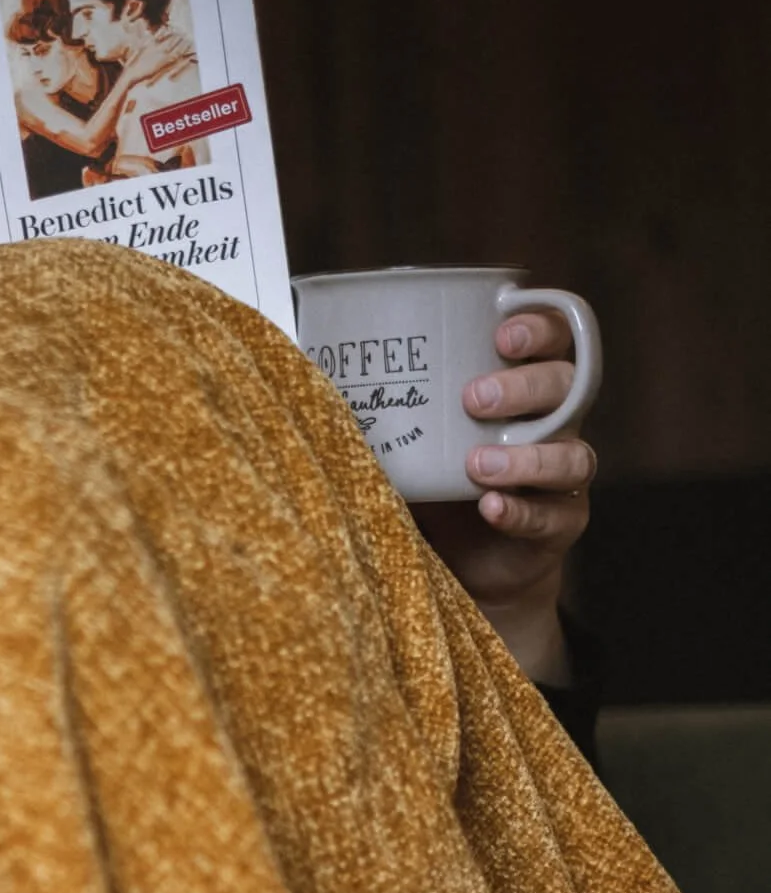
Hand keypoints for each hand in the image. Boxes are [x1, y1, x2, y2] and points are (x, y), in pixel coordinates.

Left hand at [415, 308, 596, 682]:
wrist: (464, 565)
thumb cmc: (440, 487)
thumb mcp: (414, 443)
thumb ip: (391, 412)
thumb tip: (321, 377)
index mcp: (525, 389)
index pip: (554, 342)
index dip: (541, 327)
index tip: (504, 333)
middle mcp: (555, 425)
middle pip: (567, 389)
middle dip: (524, 386)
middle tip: (473, 398)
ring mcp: (563, 477)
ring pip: (572, 455)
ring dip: (526, 456)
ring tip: (478, 463)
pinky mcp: (562, 525)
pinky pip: (554, 515)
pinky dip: (521, 511)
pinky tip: (491, 508)